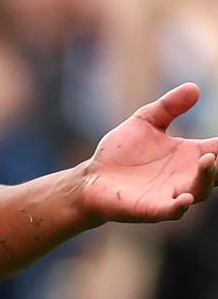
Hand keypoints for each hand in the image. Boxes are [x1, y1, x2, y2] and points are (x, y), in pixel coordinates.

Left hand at [81, 83, 217, 223]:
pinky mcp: (153, 209)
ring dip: (206, 178)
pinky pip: (172, 211)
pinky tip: (183, 198)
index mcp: (190, 155)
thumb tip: (194, 87)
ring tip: (208, 161)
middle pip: (216, 172)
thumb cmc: (122, 152)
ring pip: (199, 190)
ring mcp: (172, 194)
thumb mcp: (145, 122)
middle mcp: (187, 176)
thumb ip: (169, 107)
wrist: (93, 176)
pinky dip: (179, 206)